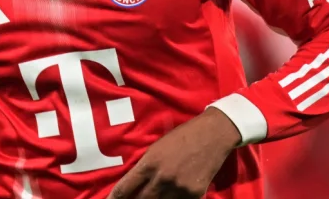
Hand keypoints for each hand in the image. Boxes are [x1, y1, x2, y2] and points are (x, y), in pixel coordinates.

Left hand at [109, 108, 241, 198]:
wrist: (213, 135)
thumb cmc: (182, 136)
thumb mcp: (157, 147)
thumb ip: (145, 166)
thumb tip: (134, 183)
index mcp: (149, 164)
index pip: (125, 188)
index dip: (115, 198)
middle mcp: (162, 178)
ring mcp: (179, 189)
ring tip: (152, 197)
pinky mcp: (195, 194)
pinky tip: (171, 196)